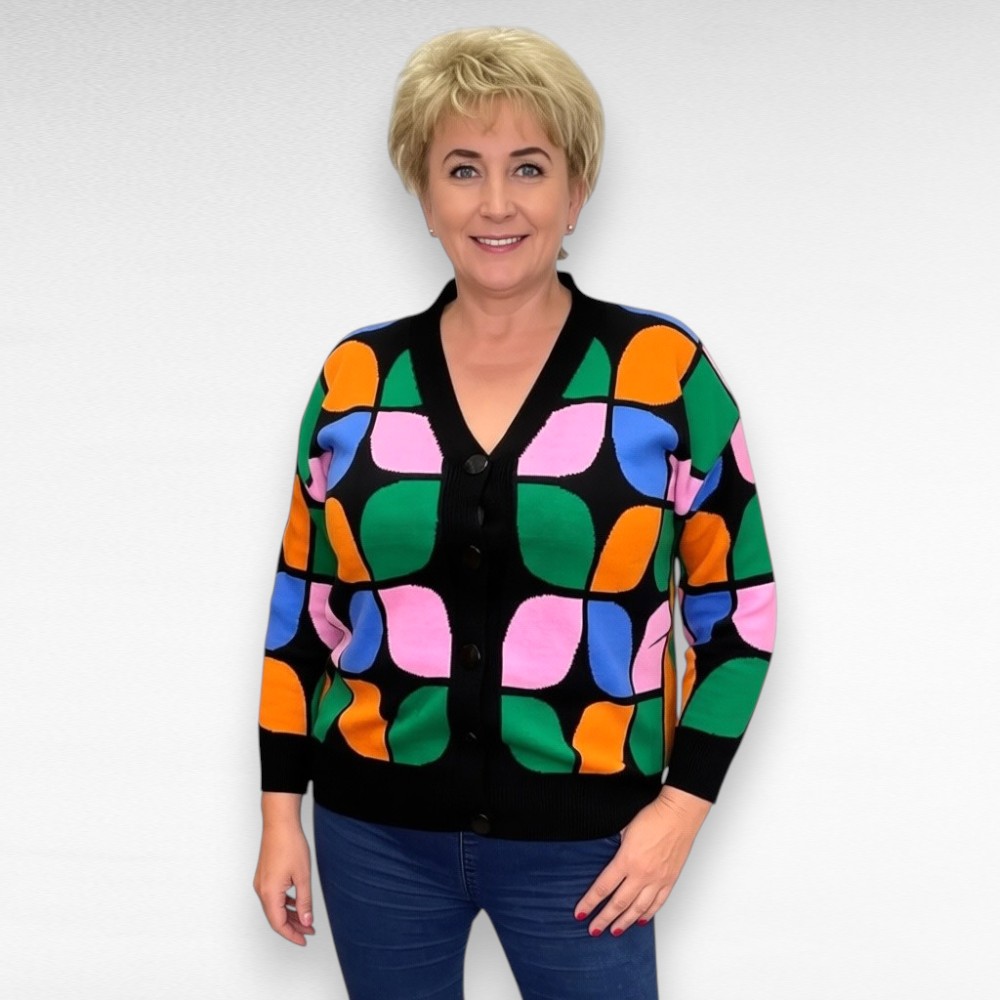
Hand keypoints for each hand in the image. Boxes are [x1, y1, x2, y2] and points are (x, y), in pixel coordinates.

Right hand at [253, 792, 315, 945]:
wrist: (280, 823)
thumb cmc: (290, 844)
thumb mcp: (302, 876)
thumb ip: (304, 902)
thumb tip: (306, 921)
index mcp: (269, 893)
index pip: (279, 924)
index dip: (292, 935)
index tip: (304, 940)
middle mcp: (261, 890)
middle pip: (275, 918)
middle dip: (292, 927)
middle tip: (309, 931)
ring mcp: (261, 883)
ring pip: (274, 907)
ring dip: (289, 915)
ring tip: (306, 919)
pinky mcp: (264, 876)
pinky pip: (273, 897)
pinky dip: (285, 904)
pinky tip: (297, 903)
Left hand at [574, 786, 710, 936]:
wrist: (678, 814)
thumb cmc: (652, 816)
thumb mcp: (624, 829)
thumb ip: (614, 846)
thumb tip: (604, 856)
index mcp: (626, 860)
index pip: (603, 887)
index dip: (590, 902)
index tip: (580, 913)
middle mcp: (642, 874)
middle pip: (618, 903)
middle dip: (604, 919)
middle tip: (593, 929)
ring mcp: (657, 880)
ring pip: (638, 909)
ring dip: (624, 922)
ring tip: (614, 931)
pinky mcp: (670, 880)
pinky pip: (657, 903)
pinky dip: (647, 914)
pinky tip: (640, 920)